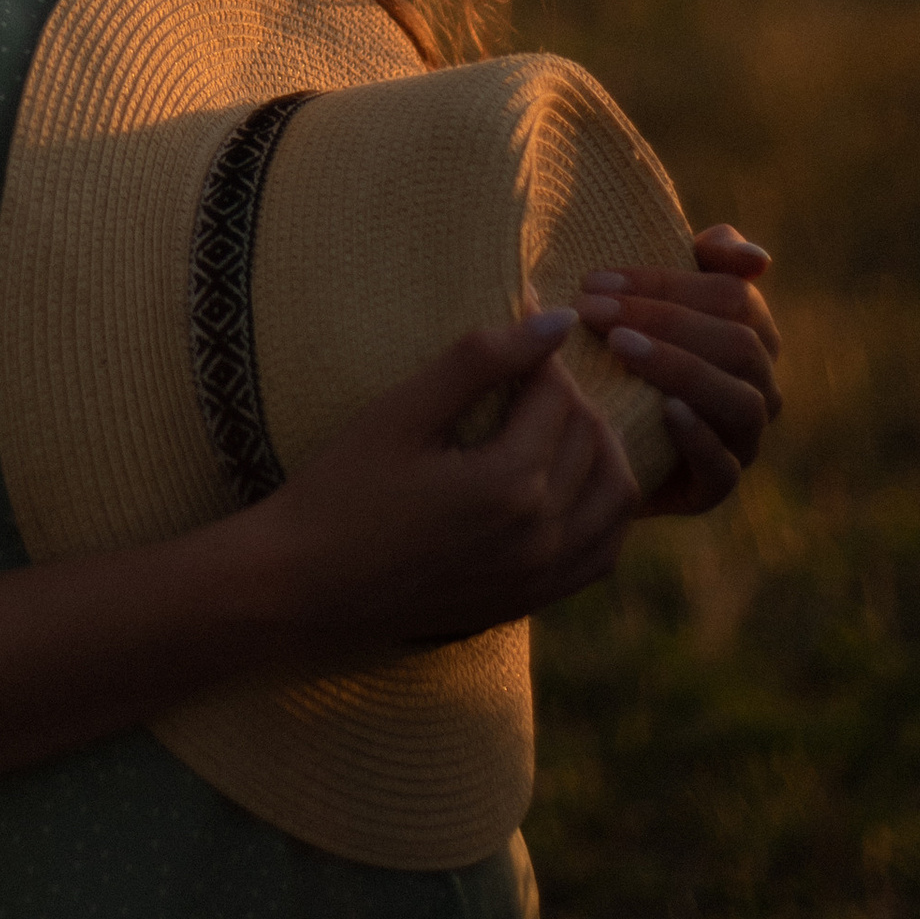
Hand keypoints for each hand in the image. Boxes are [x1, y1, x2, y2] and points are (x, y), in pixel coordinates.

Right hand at [251, 309, 639, 649]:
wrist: (303, 587)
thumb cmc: (341, 490)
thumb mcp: (400, 414)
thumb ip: (480, 360)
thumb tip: (554, 318)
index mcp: (509, 483)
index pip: (558, 395)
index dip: (538, 352)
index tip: (515, 329)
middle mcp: (540, 536)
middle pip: (591, 438)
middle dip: (566, 393)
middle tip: (523, 371)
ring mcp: (540, 576)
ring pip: (615, 495)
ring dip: (599, 446)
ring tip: (554, 420)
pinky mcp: (530, 601)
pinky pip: (602, 551)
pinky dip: (603, 508)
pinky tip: (570, 481)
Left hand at [577, 225, 780, 516]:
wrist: (588, 439)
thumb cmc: (622, 351)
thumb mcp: (652, 297)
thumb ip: (707, 260)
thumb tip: (758, 259)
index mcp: (752, 334)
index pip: (732, 296)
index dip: (667, 284)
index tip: (597, 280)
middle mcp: (758, 387)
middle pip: (738, 344)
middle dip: (665, 320)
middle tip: (595, 311)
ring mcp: (742, 440)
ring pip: (740, 402)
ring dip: (679, 368)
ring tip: (621, 347)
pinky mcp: (715, 488)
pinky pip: (724, 468)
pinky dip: (698, 438)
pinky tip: (663, 409)